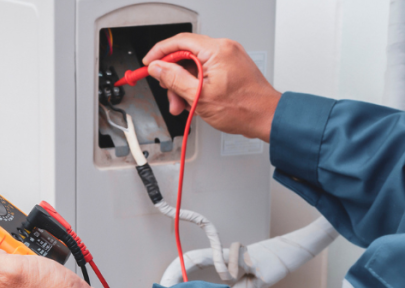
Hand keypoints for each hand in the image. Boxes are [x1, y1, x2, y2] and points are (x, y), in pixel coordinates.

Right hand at [142, 33, 281, 141]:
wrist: (266, 117)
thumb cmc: (242, 109)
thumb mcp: (199, 97)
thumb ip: (174, 79)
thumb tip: (157, 67)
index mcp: (217, 51)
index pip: (179, 42)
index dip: (159, 53)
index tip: (148, 64)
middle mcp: (224, 48)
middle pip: (185, 54)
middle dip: (173, 75)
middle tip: (168, 93)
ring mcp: (228, 56)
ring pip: (194, 64)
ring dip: (183, 84)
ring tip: (182, 104)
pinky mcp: (230, 65)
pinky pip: (205, 69)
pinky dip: (195, 84)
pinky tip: (193, 100)